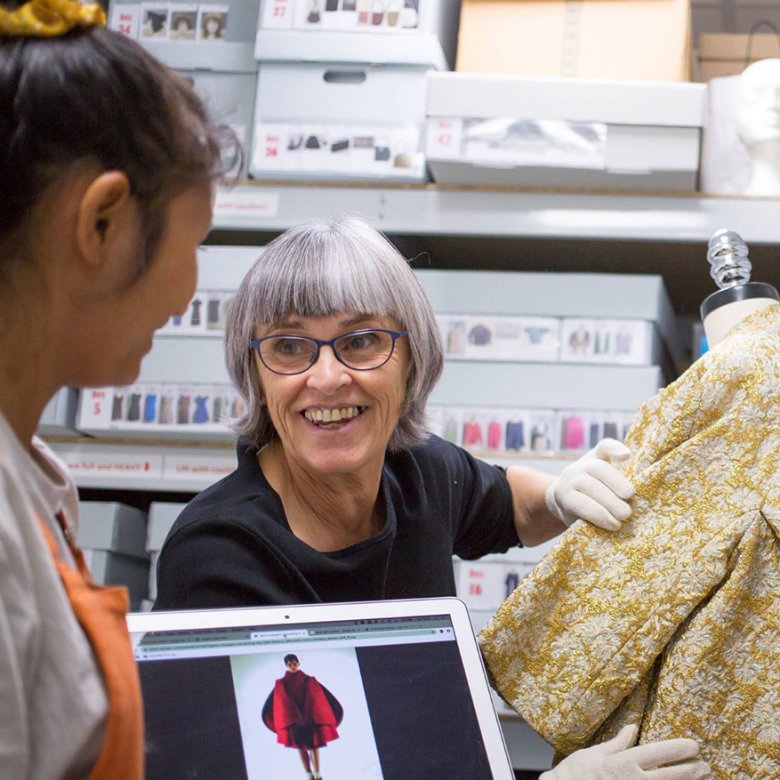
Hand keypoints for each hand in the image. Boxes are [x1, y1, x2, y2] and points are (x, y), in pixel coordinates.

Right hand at [539, 724, 711, 779]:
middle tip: (705, 766)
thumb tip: (632, 728)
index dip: (679, 749)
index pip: (659, 753)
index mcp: (624, 762)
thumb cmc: (576, 773)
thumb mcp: (595, 753)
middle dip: (692, 770)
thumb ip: (618, 743)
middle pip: (672, 775)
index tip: (694, 746)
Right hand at [545, 438, 633, 530]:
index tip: (627, 456)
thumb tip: (640, 490)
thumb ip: (622, 480)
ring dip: (610, 503)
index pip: (605, 447)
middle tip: (632, 502)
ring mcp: (569, 480)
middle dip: (617, 485)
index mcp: (595, 458)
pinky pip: (581, 505)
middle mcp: (580, 465)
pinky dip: (599, 516)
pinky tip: (612, 524)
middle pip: (598, 468)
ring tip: (624, 516)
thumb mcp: (607, 485)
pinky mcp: (564, 498)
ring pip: (590, 486)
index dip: (615, 448)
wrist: (565, 506)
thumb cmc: (596, 496)